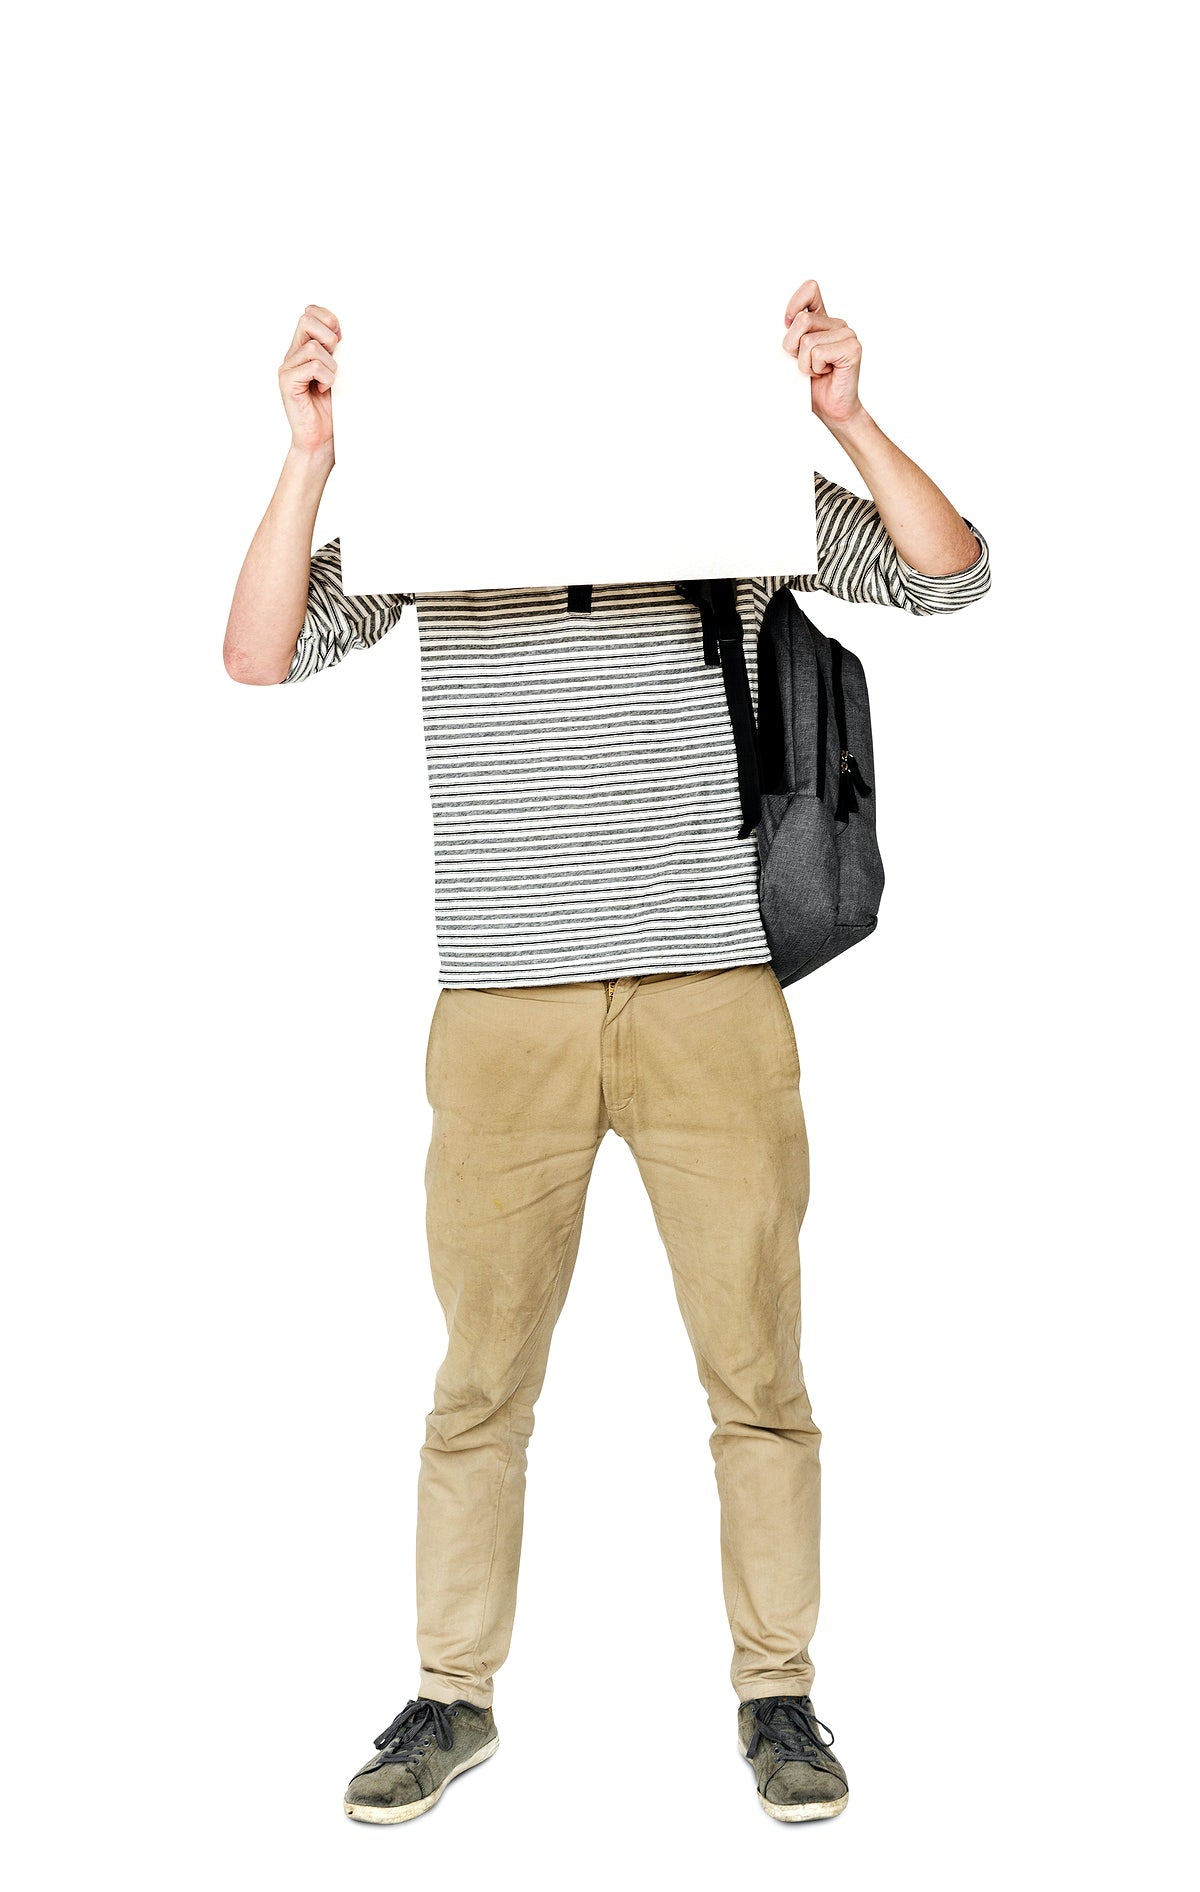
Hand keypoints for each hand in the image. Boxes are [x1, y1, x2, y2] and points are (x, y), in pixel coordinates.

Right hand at [279, 305, 340, 455]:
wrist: (321, 440)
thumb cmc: (331, 410)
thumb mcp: (338, 373)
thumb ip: (335, 351)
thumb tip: (344, 332)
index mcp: (303, 348)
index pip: (309, 312)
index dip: (328, 318)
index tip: (340, 340)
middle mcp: (293, 355)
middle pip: (306, 320)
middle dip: (329, 335)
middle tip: (335, 357)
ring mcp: (287, 368)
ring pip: (314, 347)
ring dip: (331, 366)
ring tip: (329, 383)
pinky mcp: (287, 381)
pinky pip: (313, 366)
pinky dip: (326, 378)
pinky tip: (323, 390)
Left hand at [782, 281, 862, 428]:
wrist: (832, 409)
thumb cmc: (812, 385)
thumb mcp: (794, 355)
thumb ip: (790, 334)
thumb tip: (777, 323)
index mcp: (823, 321)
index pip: (810, 290)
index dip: (795, 303)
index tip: (786, 323)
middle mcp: (837, 324)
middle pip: (801, 321)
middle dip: (793, 347)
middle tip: (805, 363)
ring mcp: (847, 334)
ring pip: (807, 340)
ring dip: (804, 363)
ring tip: (816, 370)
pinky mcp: (852, 349)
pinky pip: (818, 353)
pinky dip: (815, 368)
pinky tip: (826, 373)